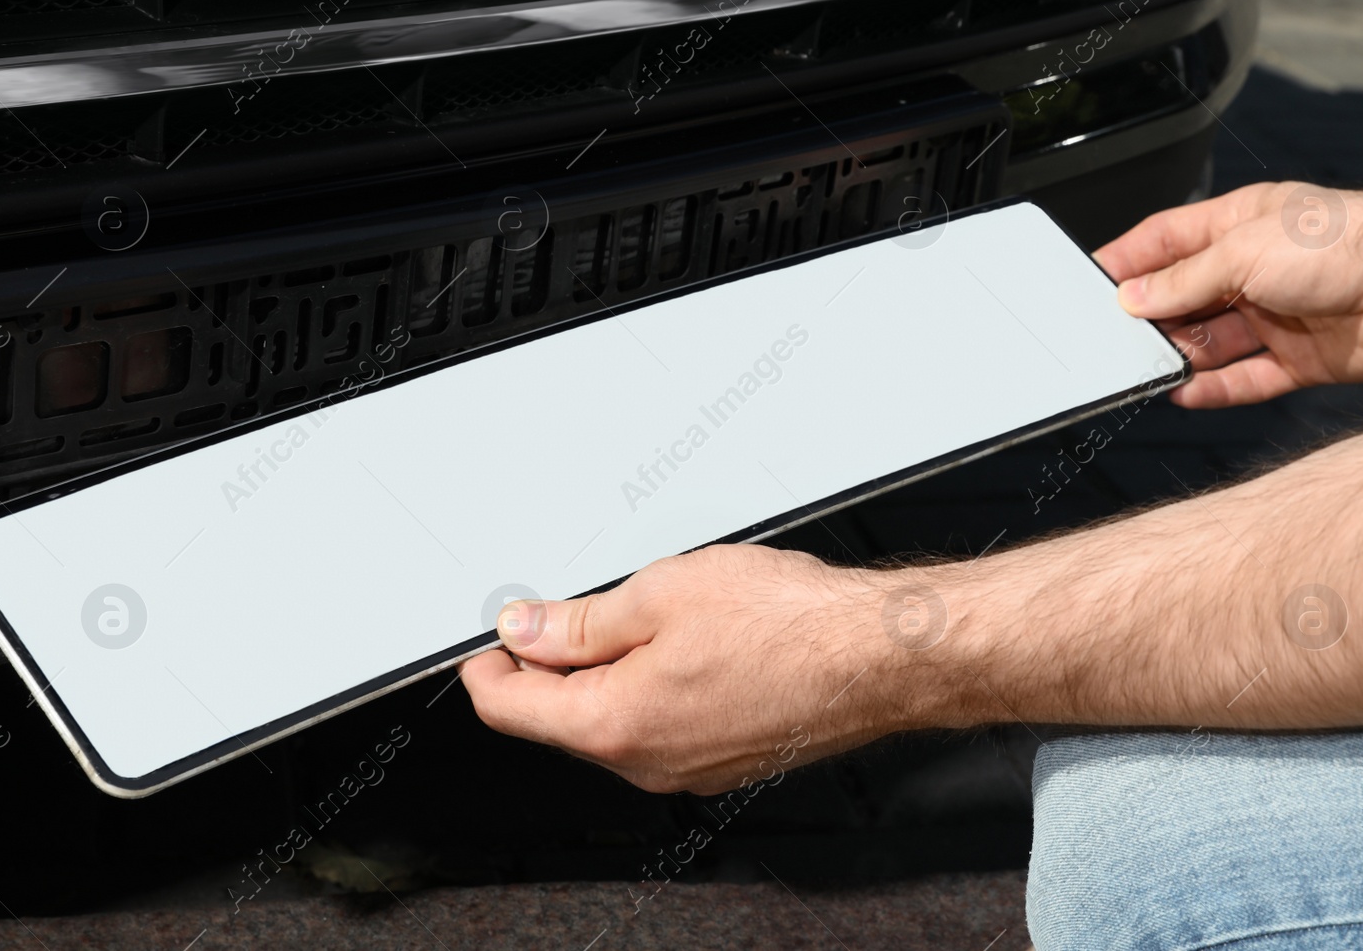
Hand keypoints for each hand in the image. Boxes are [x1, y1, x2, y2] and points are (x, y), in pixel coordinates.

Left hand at [459, 545, 916, 794]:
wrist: (874, 656)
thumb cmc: (787, 625)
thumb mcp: (660, 593)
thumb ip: (578, 622)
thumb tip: (526, 630)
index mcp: (614, 723)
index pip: (510, 709)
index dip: (488, 665)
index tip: (490, 638)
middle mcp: (647, 762)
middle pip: (561, 719)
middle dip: (551, 665)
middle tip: (563, 610)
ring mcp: (689, 768)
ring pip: (615, 722)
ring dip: (607, 675)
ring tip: (643, 616)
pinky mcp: (724, 761)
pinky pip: (662, 728)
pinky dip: (652, 690)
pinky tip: (686, 645)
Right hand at [1097, 181, 1362, 407]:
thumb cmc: (1341, 244)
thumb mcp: (1240, 250)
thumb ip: (1183, 279)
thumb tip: (1135, 297)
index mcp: (1238, 226)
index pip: (1165, 242)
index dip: (1127, 262)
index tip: (1090, 283)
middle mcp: (1256, 270)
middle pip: (1185, 298)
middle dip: (1150, 317)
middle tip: (1114, 337)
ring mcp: (1277, 317)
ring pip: (1212, 344)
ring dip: (1181, 357)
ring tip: (1147, 368)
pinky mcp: (1300, 360)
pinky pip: (1246, 380)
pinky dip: (1215, 390)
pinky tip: (1185, 394)